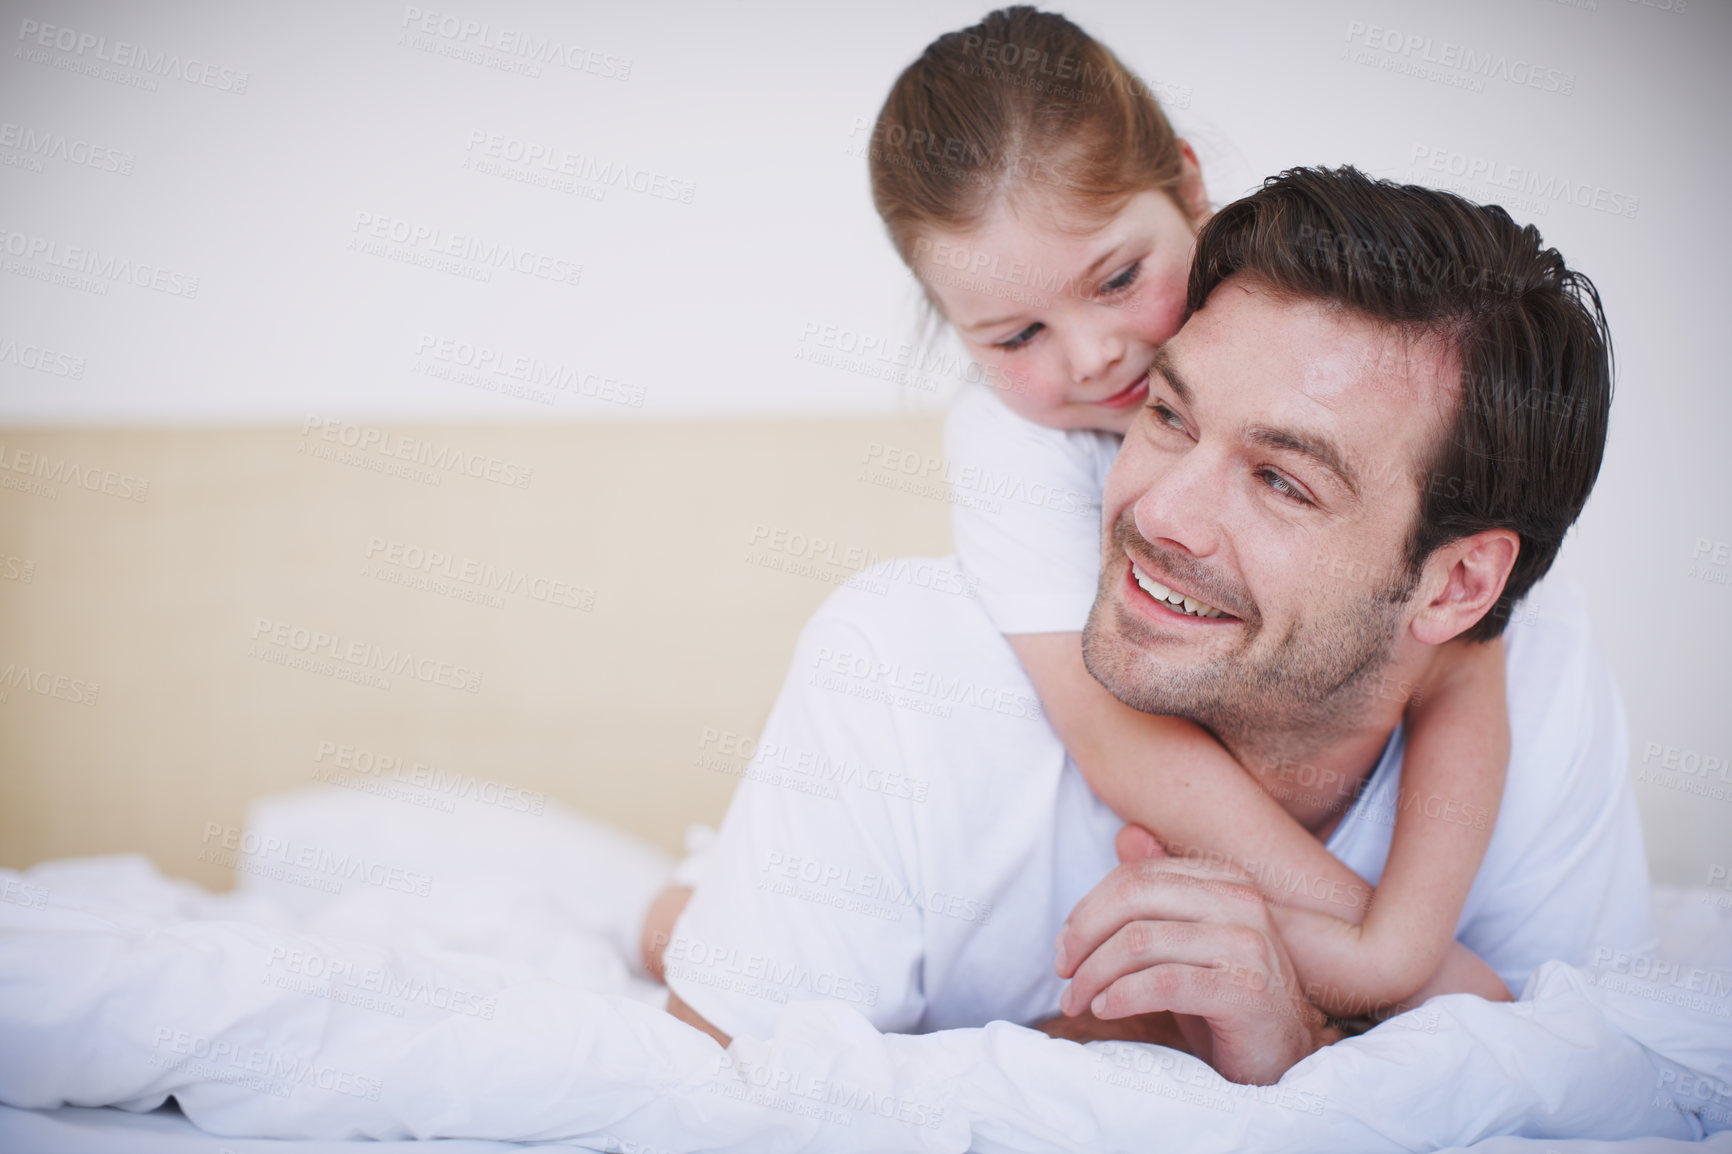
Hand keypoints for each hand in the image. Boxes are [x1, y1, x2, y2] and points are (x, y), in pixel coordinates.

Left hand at [1053, 824, 1337, 1084]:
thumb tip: (1126, 834)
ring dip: (1093, 975)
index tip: (1065, 948)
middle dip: (1083, 935)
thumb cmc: (1227, 998)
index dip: (1088, 910)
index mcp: (1225, 880)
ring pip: (1140, 941)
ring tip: (1078, 1001)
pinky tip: (1105, 1010)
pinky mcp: (1245, 992)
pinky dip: (1121, 996)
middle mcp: (1241, 902)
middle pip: (1133, 897)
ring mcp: (1247, 945)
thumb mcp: (1189, 940)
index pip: (1135, 877)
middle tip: (1064, 972)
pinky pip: (1163, 984)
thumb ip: (1161, 891)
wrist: (1284, 1057)